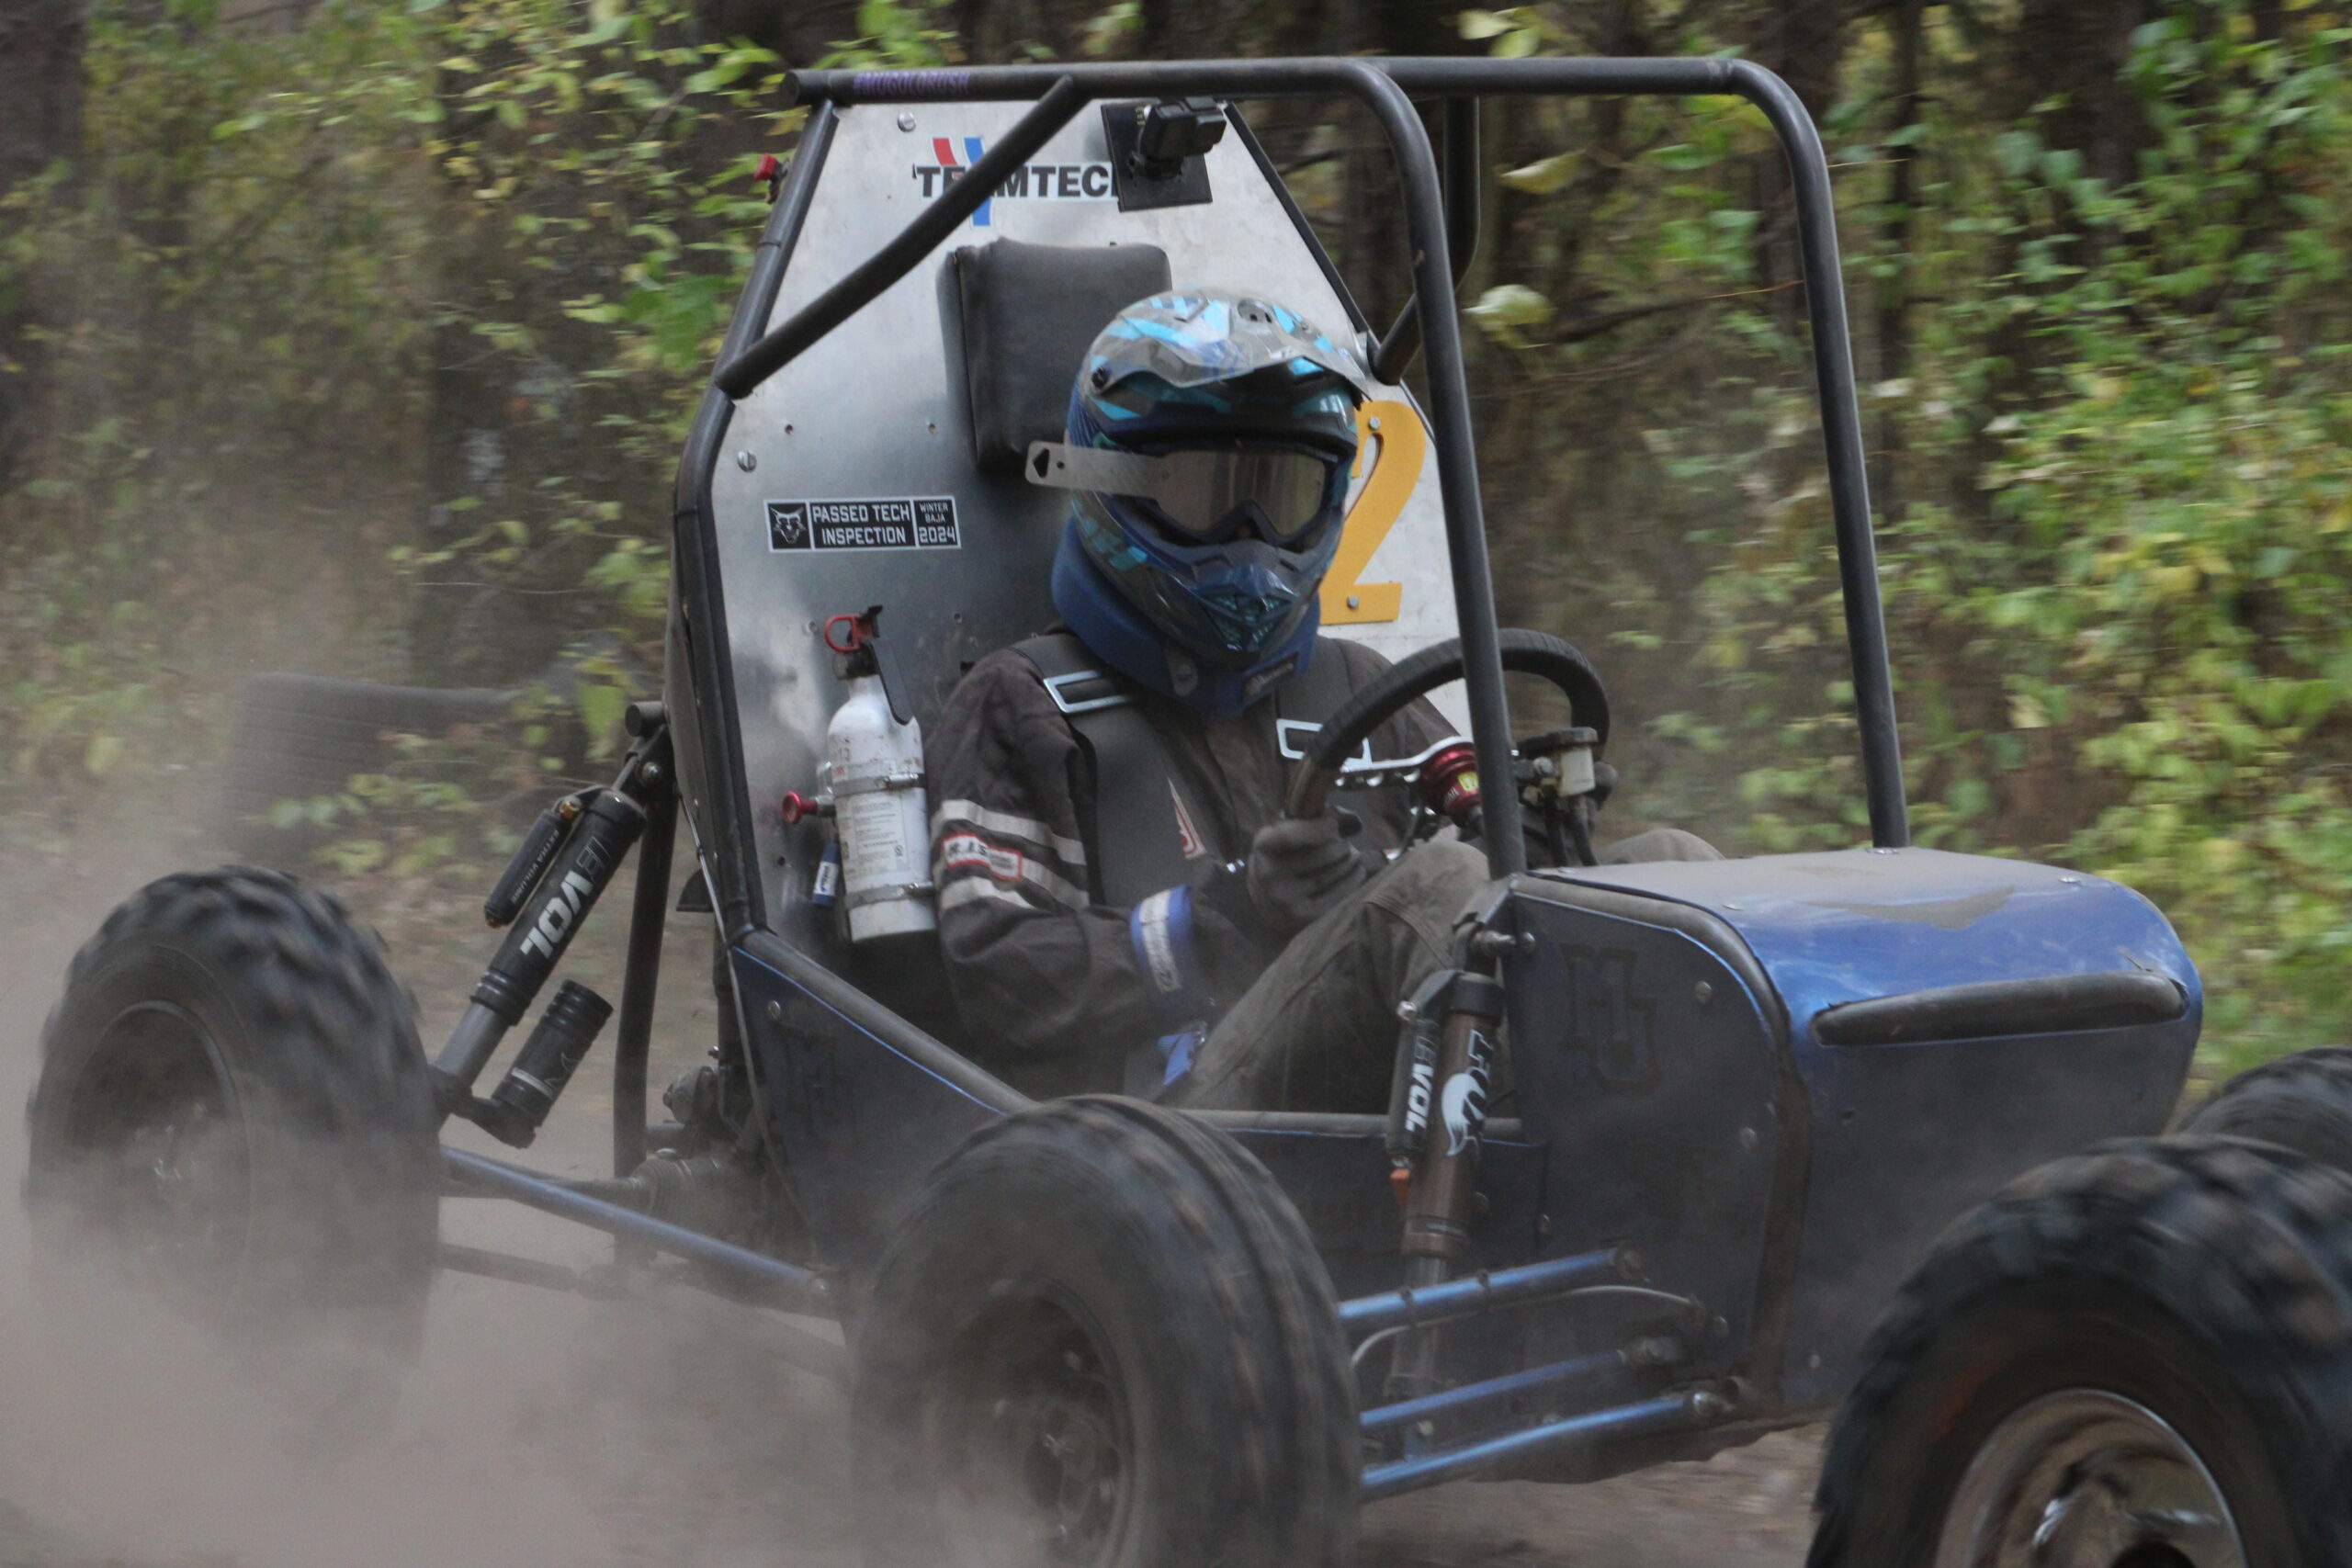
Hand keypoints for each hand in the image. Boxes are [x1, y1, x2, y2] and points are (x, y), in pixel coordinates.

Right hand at [1246, 809, 1369, 936]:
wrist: (1266, 897)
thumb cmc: (1283, 855)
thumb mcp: (1283, 833)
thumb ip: (1310, 820)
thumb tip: (1350, 822)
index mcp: (1263, 846)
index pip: (1289, 836)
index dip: (1316, 830)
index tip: (1334, 826)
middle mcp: (1269, 874)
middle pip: (1321, 855)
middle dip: (1341, 846)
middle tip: (1345, 843)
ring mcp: (1284, 898)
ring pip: (1332, 873)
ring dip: (1351, 861)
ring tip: (1354, 856)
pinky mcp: (1302, 916)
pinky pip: (1338, 894)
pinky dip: (1353, 880)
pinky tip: (1358, 870)